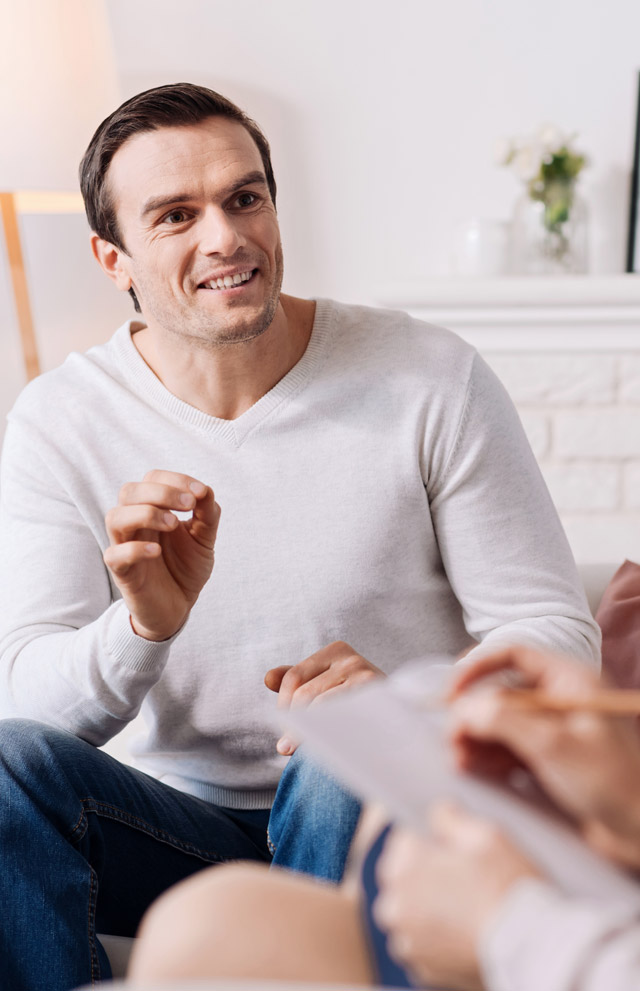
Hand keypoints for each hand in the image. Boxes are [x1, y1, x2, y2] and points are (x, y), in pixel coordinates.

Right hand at [104, 470, 220, 640]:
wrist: (178, 608)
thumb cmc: (186, 568)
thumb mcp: (204, 539)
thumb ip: (207, 514)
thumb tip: (205, 490)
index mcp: (153, 509)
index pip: (152, 478)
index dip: (175, 480)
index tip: (200, 493)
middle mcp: (135, 524)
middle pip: (129, 491)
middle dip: (160, 491)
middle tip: (188, 505)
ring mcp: (125, 546)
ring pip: (115, 517)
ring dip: (145, 513)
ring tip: (173, 525)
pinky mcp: (122, 573)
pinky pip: (114, 554)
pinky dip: (134, 549)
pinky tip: (157, 551)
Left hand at [265, 641, 383, 754]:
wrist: (400, 716)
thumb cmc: (355, 701)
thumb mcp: (326, 684)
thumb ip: (296, 680)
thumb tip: (268, 678)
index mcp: (335, 651)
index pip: (294, 677)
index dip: (283, 706)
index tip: (283, 730)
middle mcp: (351, 658)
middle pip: (305, 694)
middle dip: (292, 723)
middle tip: (286, 747)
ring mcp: (366, 676)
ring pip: (321, 708)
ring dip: (307, 732)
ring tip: (299, 749)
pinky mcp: (376, 699)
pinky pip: (341, 719)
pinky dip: (328, 733)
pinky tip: (325, 745)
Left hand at [374, 802, 537, 990]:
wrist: (534, 949)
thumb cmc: (510, 888)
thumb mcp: (486, 834)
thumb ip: (451, 818)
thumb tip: (439, 813)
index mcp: (404, 865)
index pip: (404, 840)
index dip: (430, 842)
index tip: (453, 850)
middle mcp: (395, 905)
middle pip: (402, 879)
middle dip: (425, 876)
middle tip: (464, 880)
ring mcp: (408, 941)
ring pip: (410, 915)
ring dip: (428, 910)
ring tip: (468, 909)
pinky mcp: (424, 971)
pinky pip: (424, 946)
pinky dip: (439, 940)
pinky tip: (467, 933)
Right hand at [450, 645, 639, 867]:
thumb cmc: (613, 783)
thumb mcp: (552, 745)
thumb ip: (503, 721)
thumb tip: (463, 709)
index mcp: (571, 680)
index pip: (514, 656)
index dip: (479, 669)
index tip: (453, 693)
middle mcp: (562, 699)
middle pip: (503, 693)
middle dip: (474, 714)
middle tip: (452, 737)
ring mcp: (555, 730)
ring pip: (503, 723)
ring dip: (477, 738)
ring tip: (459, 759)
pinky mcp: (551, 759)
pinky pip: (510, 749)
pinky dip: (489, 757)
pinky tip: (474, 768)